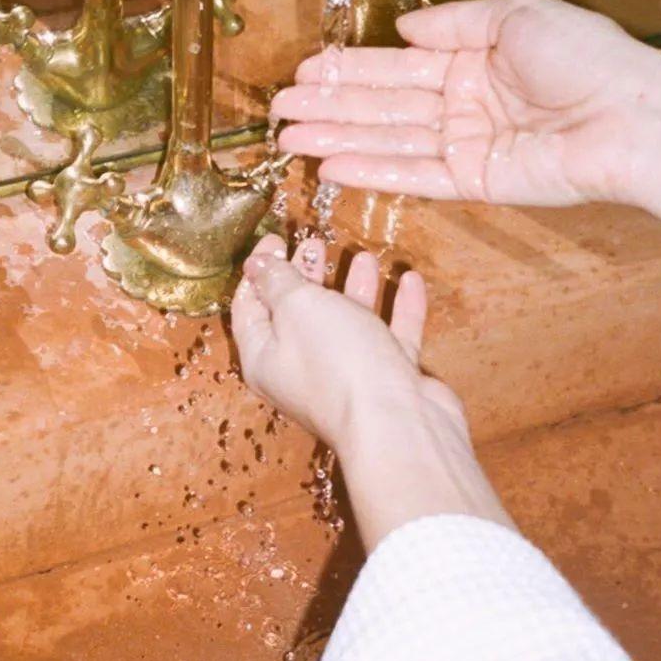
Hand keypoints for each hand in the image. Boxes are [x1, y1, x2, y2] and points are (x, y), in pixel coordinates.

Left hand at [233, 234, 450, 451]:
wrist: (398, 422)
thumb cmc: (336, 360)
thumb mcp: (297, 307)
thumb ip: (279, 281)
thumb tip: (257, 264)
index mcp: (266, 356)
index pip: (251, 307)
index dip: (259, 270)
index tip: (276, 238)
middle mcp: (303, 368)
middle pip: (299, 314)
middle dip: (307, 275)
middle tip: (316, 243)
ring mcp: (348, 375)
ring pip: (348, 323)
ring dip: (355, 288)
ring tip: (364, 256)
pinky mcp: (390, 380)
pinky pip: (392, 336)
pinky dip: (400, 309)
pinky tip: (409, 280)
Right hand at [273, 0, 660, 229]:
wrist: (629, 115)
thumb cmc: (587, 58)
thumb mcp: (515, 15)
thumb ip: (452, 22)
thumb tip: (404, 24)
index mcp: (471, 60)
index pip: (396, 65)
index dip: (349, 68)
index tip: (306, 70)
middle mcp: (461, 102)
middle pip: (381, 105)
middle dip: (328, 106)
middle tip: (278, 109)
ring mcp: (465, 144)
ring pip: (387, 140)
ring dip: (336, 137)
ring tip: (287, 139)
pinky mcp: (475, 182)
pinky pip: (414, 176)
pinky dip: (373, 169)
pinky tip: (332, 163)